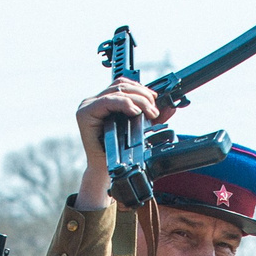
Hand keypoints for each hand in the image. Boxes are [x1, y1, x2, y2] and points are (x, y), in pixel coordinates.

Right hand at [72, 77, 175, 210]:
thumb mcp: (139, 129)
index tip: (154, 99)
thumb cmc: (118, 152)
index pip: (122, 85)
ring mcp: (87, 106)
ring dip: (137, 99)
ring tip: (148, 112)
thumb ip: (152, 117)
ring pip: (116, 91)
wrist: (105, 171)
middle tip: (154, 110)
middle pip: (121, 86)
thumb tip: (170, 107)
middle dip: (142, 95)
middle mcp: (93, 101)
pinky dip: (123, 104)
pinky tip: (134, 112)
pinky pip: (106, 102)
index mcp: (103, 101)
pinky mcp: (85, 114)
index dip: (140, 88)